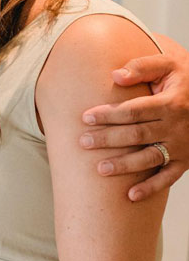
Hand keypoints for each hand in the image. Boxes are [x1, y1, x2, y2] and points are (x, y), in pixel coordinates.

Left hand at [80, 38, 188, 200]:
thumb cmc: (185, 78)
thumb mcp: (169, 65)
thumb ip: (142, 67)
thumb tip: (115, 75)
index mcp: (171, 102)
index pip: (134, 110)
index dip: (108, 114)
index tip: (85, 117)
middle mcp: (177, 126)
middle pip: (137, 135)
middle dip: (108, 140)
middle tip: (82, 142)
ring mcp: (182, 145)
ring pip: (149, 158)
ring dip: (124, 165)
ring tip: (100, 169)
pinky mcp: (186, 161)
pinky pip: (169, 177)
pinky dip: (151, 188)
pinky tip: (131, 195)